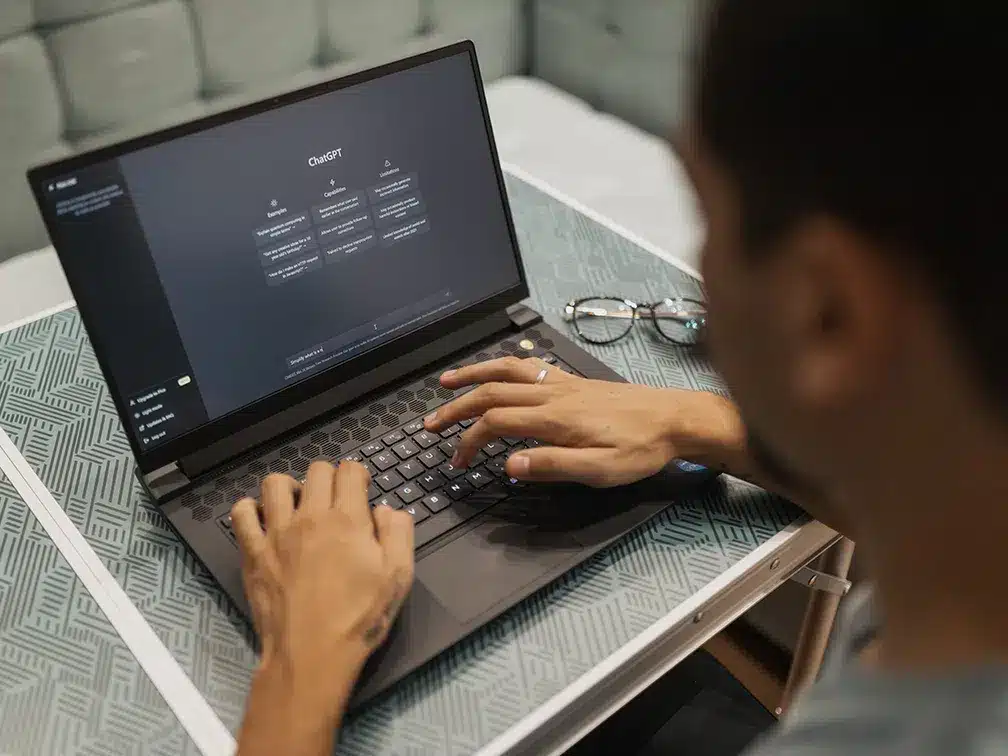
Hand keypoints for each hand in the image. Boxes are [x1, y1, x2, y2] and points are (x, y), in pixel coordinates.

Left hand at [232, 461, 413, 755]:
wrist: (312, 654)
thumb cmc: (359, 618)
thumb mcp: (399, 576)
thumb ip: (398, 533)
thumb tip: (387, 509)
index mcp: (347, 519)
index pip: (349, 470)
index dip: (357, 475)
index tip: (360, 491)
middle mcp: (310, 516)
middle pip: (316, 470)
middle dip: (330, 478)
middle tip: (334, 501)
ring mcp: (276, 533)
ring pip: (275, 483)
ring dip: (290, 487)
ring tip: (298, 506)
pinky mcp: (253, 552)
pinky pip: (240, 514)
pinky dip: (250, 510)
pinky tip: (263, 521)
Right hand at [423, 356, 743, 486]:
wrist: (674, 419)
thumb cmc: (640, 449)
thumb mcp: (599, 470)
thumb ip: (552, 465)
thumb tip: (509, 465)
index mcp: (554, 418)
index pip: (495, 423)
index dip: (469, 441)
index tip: (458, 460)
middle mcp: (552, 394)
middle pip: (491, 393)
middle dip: (456, 408)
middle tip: (430, 424)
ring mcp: (561, 383)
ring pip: (506, 371)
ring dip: (473, 375)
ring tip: (447, 382)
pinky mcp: (572, 381)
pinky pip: (529, 365)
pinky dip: (503, 364)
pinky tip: (497, 369)